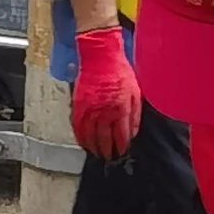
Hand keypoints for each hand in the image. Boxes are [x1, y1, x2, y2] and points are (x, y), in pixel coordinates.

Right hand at [68, 22, 142, 158]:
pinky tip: (83, 143)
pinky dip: (80, 136)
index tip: (122, 151)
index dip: (121, 145)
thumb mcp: (135, 91)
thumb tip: (132, 132)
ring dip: (93, 147)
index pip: (121, 134)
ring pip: (90, 135)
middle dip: (107, 150)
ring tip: (96, 154)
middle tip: (109, 157)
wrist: (100, 55)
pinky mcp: (78, 104)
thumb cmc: (120, 70)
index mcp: (121, 107)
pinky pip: (78, 126)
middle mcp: (105, 111)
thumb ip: (134, 114)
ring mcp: (90, 108)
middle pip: (105, 138)